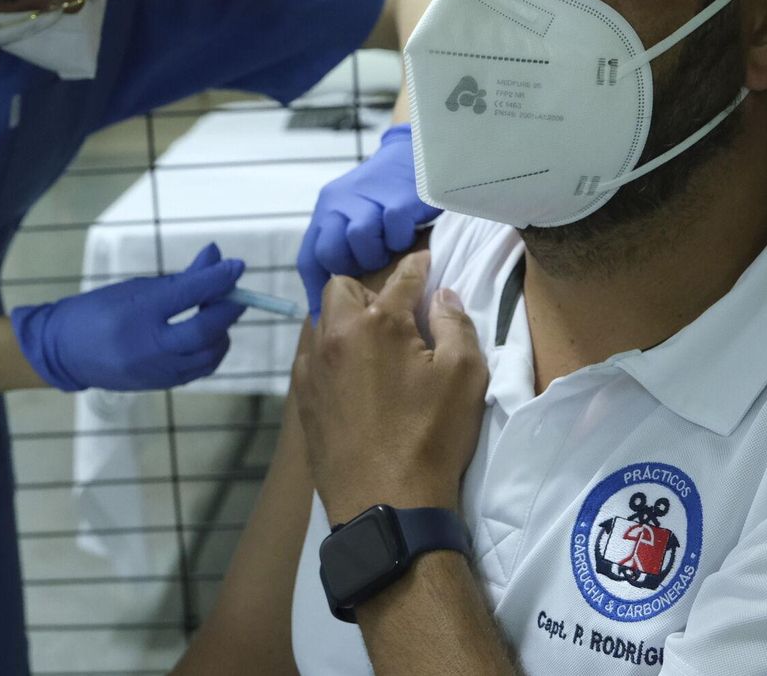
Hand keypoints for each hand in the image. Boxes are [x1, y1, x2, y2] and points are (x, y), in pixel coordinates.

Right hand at [11, 244, 244, 392]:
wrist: (64, 352)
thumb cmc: (101, 311)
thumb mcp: (136, 288)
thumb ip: (181, 278)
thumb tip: (217, 255)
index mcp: (136, 313)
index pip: (187, 294)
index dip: (218, 279)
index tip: (237, 266)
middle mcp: (146, 345)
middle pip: (204, 330)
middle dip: (227, 310)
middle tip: (235, 295)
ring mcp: (155, 370)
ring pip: (208, 355)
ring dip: (222, 333)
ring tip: (218, 316)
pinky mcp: (161, 385)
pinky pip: (199, 369)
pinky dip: (211, 351)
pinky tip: (207, 338)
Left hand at [293, 251, 488, 522]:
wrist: (385, 504)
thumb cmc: (430, 437)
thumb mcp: (464, 375)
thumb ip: (455, 324)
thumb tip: (443, 296)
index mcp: (376, 323)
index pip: (401, 277)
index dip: (419, 267)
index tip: (428, 263)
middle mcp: (335, 336)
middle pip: (342, 287)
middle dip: (369, 288)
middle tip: (398, 312)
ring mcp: (312, 369)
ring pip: (321, 322)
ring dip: (346, 320)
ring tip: (375, 344)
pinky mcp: (302, 400)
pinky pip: (312, 358)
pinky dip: (332, 354)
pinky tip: (354, 376)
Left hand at [298, 124, 440, 317]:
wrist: (414, 152)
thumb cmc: (384, 196)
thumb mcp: (354, 216)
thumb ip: (340, 250)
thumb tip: (322, 310)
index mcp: (326, 211)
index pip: (310, 257)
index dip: (315, 290)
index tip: (324, 318)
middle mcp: (338, 202)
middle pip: (332, 252)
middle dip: (353, 267)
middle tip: (374, 265)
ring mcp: (367, 198)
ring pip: (361, 241)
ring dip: (379, 252)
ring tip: (391, 247)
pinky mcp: (398, 197)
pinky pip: (394, 229)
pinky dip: (402, 237)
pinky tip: (408, 230)